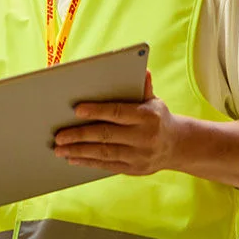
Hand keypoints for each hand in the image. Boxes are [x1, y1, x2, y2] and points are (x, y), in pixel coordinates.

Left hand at [54, 71, 178, 175]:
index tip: (76, 110)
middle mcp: (144, 137)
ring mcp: (140, 156)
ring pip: (104, 153)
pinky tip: (73, 159)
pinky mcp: (135, 169)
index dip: (96, 111)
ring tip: (59, 149)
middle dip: (79, 135)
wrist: (179, 146)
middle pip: (106, 135)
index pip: (117, 112)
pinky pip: (108, 165)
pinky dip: (88, 162)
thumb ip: (143, 87)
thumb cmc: (157, 118)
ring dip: (79, 151)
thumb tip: (143, 69)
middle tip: (58, 136)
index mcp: (147, 117)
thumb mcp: (154, 101)